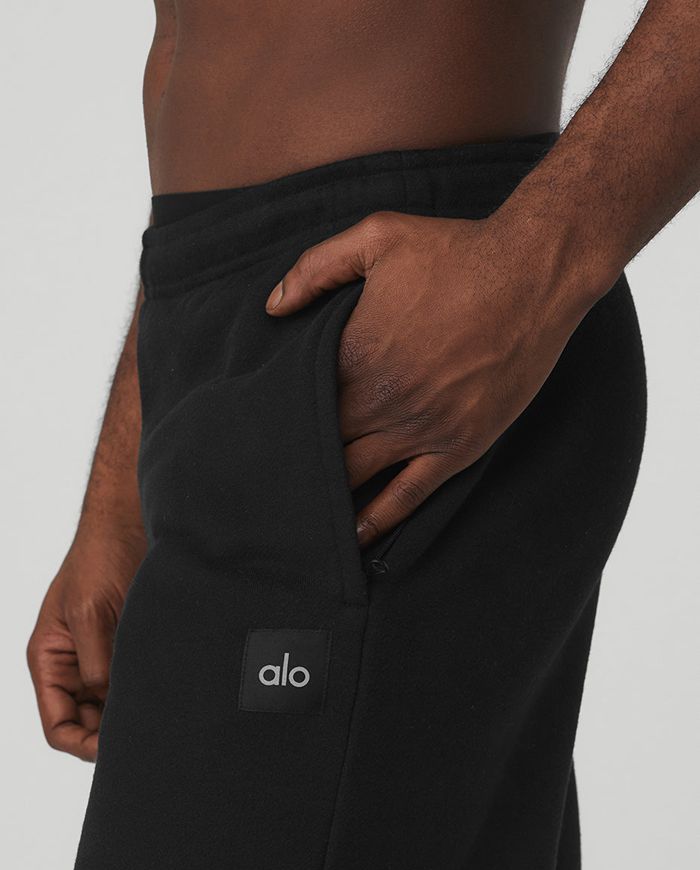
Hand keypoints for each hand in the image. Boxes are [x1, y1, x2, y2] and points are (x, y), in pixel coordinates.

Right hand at [27, 526, 145, 760]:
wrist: (129, 525)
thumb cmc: (99, 559)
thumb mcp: (91, 613)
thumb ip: (96, 663)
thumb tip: (110, 705)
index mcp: (49, 661)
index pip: (58, 726)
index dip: (83, 745)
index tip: (116, 751)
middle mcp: (72, 667)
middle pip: (86, 725)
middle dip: (110, 736)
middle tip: (147, 741)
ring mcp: (99, 659)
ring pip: (111, 709)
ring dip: (130, 717)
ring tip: (160, 722)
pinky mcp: (127, 649)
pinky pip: (132, 686)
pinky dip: (145, 696)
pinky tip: (167, 699)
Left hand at [267, 208, 601, 547]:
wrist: (536, 273)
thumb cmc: (456, 251)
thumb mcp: (376, 236)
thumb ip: (315, 269)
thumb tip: (272, 309)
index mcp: (353, 354)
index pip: (297, 404)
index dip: (274, 423)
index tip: (254, 437)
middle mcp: (381, 400)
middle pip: (320, 447)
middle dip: (293, 465)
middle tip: (263, 486)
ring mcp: (422, 428)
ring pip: (356, 478)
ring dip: (326, 497)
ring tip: (296, 519)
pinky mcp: (458, 445)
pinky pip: (409, 496)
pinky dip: (379, 520)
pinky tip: (354, 539)